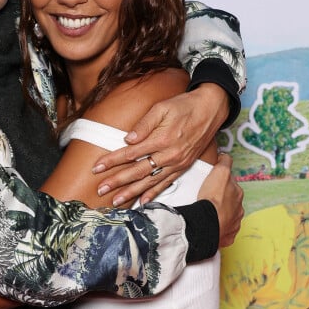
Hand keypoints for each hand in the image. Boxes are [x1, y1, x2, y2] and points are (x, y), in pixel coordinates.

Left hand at [93, 85, 229, 204]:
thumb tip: (128, 139)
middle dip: (117, 182)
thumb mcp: (162, 108)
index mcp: (161, 139)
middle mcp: (169, 155)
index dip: (112, 161)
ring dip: (132, 192)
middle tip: (101, 190)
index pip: (130, 153)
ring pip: (150, 182)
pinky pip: (166, 183)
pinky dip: (154, 194)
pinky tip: (143, 202)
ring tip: (116, 201)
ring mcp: (177, 163)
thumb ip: (145, 124)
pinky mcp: (183, 167)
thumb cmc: (184, 106)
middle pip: (138, 171)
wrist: (211, 109)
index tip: (97, 168)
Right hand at [197, 154, 242, 246]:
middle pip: (230, 201)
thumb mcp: (220, 172)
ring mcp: (233, 224)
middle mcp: (239, 209)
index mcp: (238, 194)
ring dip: (220, 214)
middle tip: (208, 198)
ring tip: (207, 212)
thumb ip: (225, 162)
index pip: (231, 185)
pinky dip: (218, 228)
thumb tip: (226, 157)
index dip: (222, 183)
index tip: (214, 184)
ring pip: (227, 217)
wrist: (207, 224)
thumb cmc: (212, 199)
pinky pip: (223, 231)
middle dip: (222, 200)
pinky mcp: (226, 236)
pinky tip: (210, 225)